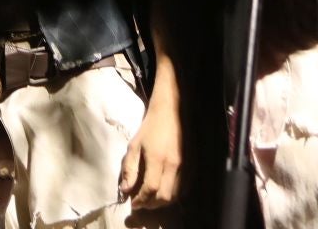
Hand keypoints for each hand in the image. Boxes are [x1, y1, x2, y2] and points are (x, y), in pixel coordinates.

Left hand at [119, 87, 181, 208]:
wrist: (172, 112)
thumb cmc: (150, 128)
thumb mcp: (134, 145)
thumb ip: (129, 168)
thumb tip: (125, 189)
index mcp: (158, 159)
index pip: (150, 188)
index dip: (141, 200)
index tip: (132, 203)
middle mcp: (174, 166)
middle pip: (164, 197)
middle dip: (151, 205)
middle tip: (141, 203)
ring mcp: (185, 167)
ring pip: (175, 196)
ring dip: (161, 202)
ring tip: (150, 199)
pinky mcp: (192, 167)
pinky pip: (183, 190)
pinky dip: (172, 196)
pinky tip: (163, 191)